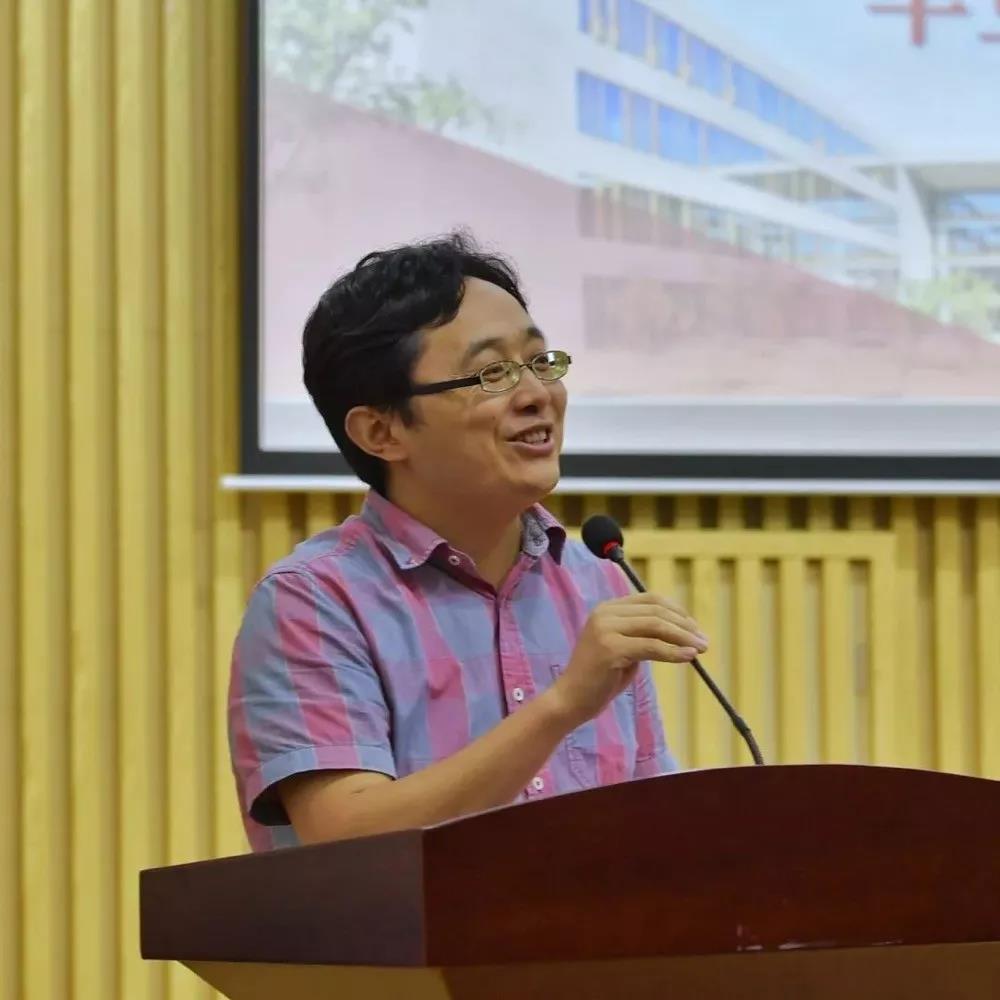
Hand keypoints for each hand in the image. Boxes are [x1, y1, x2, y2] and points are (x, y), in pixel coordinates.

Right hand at [547, 594, 707, 727]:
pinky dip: (673, 652)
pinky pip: (651, 646)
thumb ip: (643, 636)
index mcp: (607, 609)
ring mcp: (606, 629)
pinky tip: (688, 657)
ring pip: (656, 626)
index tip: (695, 628)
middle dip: (685, 625)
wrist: (571, 700)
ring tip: (701, 649)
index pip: (650, 600)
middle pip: (656, 611)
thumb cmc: (599, 679)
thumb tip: (681, 632)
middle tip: (704, 641)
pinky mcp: (610, 648)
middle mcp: (605, 613)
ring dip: (683, 637)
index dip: (677, 611)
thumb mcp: (624, 649)